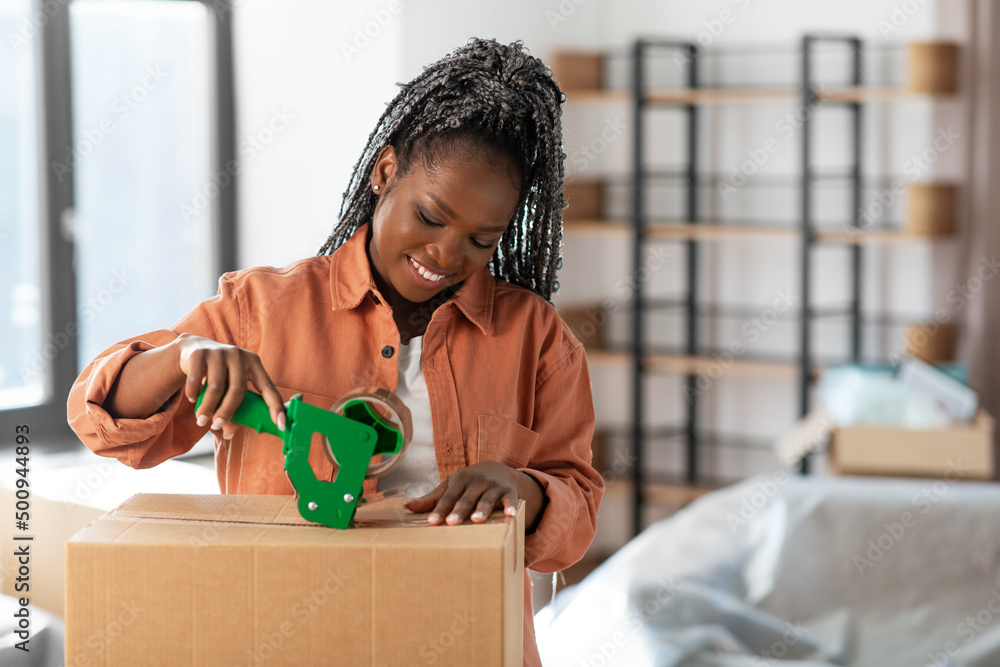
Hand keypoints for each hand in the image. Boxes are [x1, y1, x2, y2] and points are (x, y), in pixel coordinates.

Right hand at [174, 333, 285, 439]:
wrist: (195, 349)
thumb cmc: (220, 374)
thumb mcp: (230, 387)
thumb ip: (234, 409)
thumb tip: (228, 433)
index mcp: (254, 364)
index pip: (268, 388)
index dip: (276, 407)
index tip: (281, 425)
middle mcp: (239, 356)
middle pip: (238, 390)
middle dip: (227, 412)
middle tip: (217, 426)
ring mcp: (219, 352)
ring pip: (216, 388)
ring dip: (208, 408)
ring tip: (202, 420)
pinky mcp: (199, 354)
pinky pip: (196, 380)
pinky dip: (194, 394)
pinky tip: (193, 399)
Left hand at [404, 461, 545, 529]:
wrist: (498, 470)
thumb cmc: (469, 483)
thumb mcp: (451, 486)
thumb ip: (432, 498)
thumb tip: (406, 507)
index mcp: (460, 480)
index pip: (448, 497)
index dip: (440, 509)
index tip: (432, 521)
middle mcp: (477, 482)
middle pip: (466, 499)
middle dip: (459, 510)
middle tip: (452, 522)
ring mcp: (493, 487)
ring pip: (487, 500)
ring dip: (482, 509)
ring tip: (477, 520)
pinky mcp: (508, 492)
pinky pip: (510, 500)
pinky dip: (512, 507)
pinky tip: (511, 516)